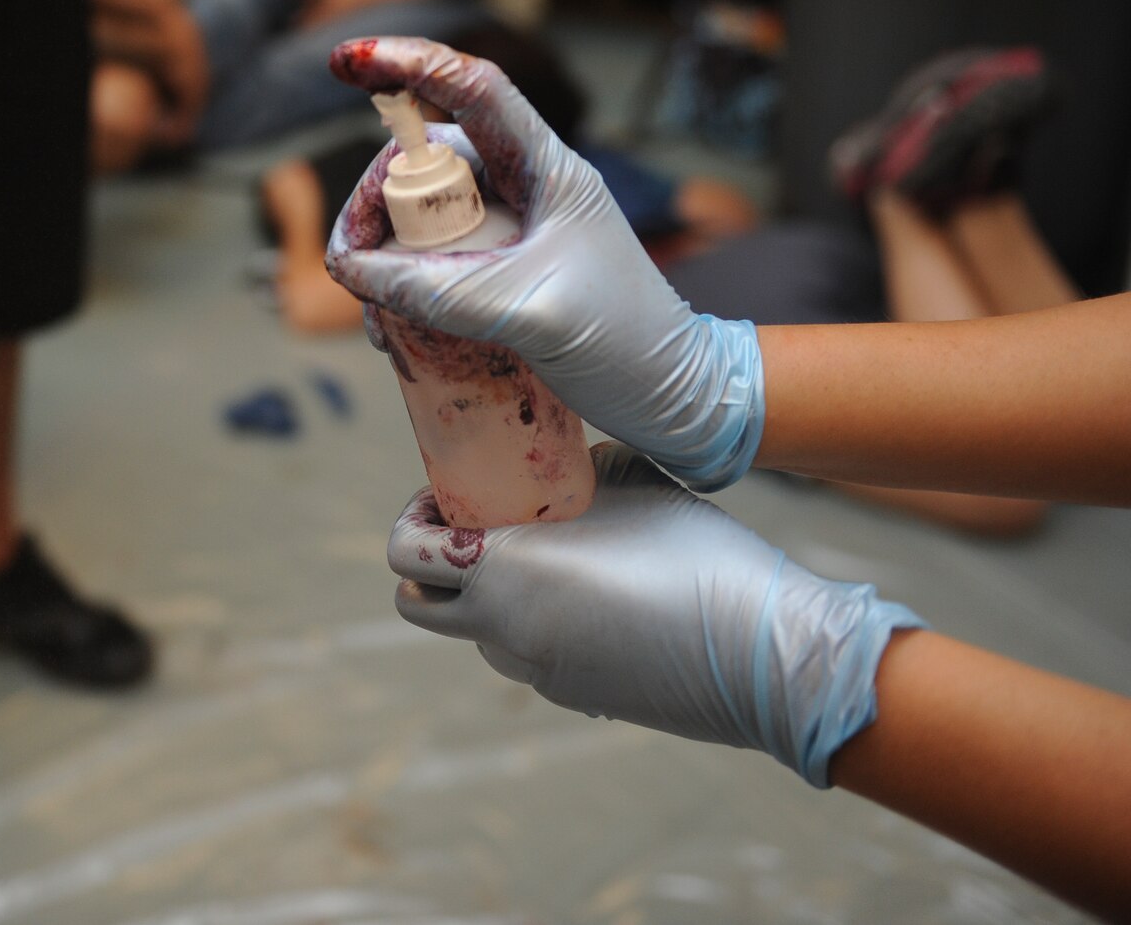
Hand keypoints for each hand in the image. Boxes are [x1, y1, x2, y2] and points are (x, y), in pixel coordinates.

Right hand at [324, 36, 763, 489]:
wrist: (676, 399)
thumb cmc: (629, 344)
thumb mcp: (529, 311)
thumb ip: (436, 289)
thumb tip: (350, 269)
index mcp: (546, 169)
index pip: (473, 89)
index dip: (409, 63)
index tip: (347, 62)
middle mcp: (524, 189)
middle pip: (426, 165)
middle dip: (376, 206)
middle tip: (353, 264)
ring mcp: (512, 233)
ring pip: (420, 220)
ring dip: (382, 260)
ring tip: (375, 317)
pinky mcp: (502, 276)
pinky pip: (431, 267)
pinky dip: (399, 293)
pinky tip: (394, 334)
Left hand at [389, 443, 924, 785]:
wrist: (759, 651)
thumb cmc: (692, 550)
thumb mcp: (624, 477)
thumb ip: (567, 471)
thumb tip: (549, 466)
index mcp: (498, 567)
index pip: (404, 553)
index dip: (414, 518)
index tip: (448, 495)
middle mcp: (500, 628)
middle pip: (417, 605)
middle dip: (431, 566)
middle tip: (476, 530)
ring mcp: (536, 671)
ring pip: (475, 633)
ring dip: (486, 598)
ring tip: (547, 560)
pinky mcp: (574, 697)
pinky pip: (531, 657)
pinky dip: (538, 627)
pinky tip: (598, 600)